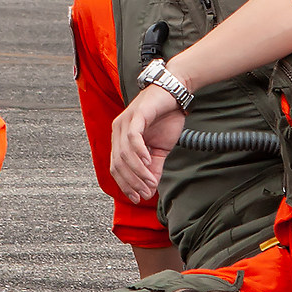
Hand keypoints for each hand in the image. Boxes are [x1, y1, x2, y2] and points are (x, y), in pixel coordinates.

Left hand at [110, 84, 184, 204]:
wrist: (175, 93)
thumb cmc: (165, 119)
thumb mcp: (159, 150)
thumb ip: (153, 169)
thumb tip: (149, 190)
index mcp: (120, 139)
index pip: (116, 168)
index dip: (125, 185)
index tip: (138, 198)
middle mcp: (118, 130)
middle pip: (118, 163)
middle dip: (131, 182)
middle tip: (145, 192)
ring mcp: (125, 122)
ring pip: (125, 153)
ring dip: (138, 171)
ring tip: (151, 181)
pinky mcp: (136, 115)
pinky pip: (133, 138)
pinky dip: (139, 152)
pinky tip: (148, 161)